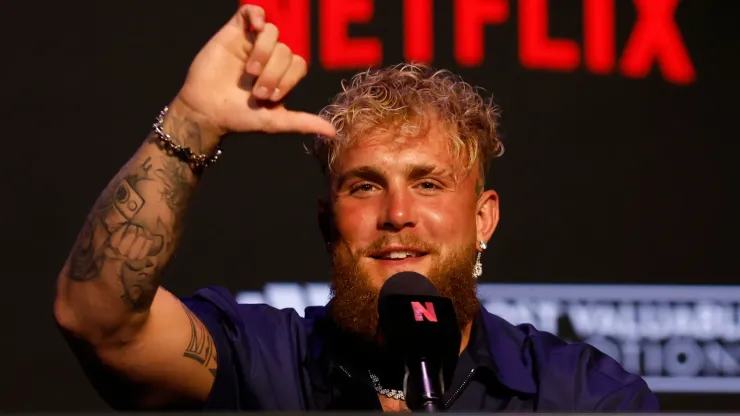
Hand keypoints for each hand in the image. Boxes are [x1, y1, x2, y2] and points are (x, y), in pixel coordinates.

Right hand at [175, 4, 335, 141]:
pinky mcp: (234, 33)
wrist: (206, 112)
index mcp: (282, 74)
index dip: (288, 78)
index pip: (299, 64)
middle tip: (257, 91)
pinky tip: (255, 26)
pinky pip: (250, 12)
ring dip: (264, 52)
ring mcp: (252, 43)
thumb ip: (302, 122)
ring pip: (272, 33)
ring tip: (249, 72)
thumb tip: (332, 132)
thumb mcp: (274, 122)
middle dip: (274, 73)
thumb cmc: (239, 117)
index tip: (271, 96)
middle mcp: (270, 56)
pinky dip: (256, 14)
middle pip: (286, 50)